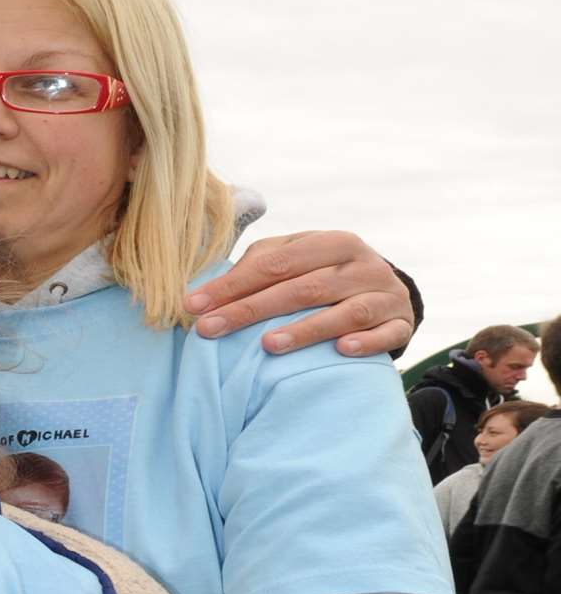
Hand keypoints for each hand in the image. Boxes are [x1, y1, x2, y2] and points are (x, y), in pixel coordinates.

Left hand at [185, 230, 414, 356]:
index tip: (193, 306)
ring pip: (345, 312)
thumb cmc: (324, 275)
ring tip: (268, 345)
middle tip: (211, 329)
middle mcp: (362, 264)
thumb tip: (209, 290)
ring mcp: (385, 294)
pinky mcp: (401, 322)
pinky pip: (386, 333)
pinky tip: (341, 350)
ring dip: (306, 329)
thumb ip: (257, 266)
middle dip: (251, 310)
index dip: (232, 285)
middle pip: (303, 288)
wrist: (385, 291)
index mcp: (332, 242)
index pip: (275, 263)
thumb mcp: (295, 260)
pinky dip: (365, 342)